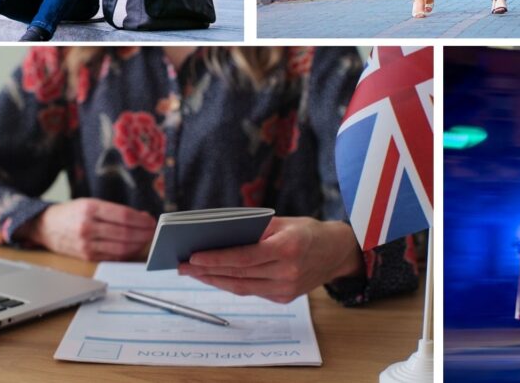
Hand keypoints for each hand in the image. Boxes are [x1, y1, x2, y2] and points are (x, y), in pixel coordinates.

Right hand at [16, 198, 156, 260]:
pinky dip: (127, 253)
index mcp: (89, 209)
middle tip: (154, 231)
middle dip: (144, 233)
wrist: (45, 227)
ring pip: (121, 247)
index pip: (124, 216)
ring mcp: (86, 244)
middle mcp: (87, 227)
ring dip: (139, 244)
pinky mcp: (86, 257)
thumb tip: (143, 217)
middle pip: (125, 233)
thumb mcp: (92, 203)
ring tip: (147, 239)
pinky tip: (134, 248)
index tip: (152, 221)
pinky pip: (113, 256)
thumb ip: (117, 211)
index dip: (142, 220)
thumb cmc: (72, 213)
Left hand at [178, 217, 363, 303]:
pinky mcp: (284, 298)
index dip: (217, 258)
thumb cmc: (308, 231)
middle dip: (207, 271)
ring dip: (214, 280)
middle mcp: (288, 271)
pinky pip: (252, 291)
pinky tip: (215, 277)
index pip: (245, 257)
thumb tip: (219, 236)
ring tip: (193, 272)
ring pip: (242, 287)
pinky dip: (231, 284)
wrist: (337, 252)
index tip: (193, 256)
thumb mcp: (284, 222)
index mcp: (289, 248)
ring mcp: (287, 288)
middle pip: (239, 274)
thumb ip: (255, 230)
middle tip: (183, 265)